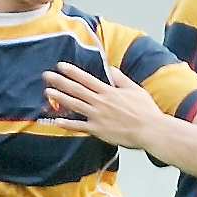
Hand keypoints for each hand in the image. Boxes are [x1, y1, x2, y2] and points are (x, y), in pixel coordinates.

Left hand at [43, 62, 162, 148]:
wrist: (150, 130)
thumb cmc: (146, 111)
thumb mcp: (135, 90)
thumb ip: (121, 79)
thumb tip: (111, 69)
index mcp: (109, 91)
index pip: (86, 79)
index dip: (72, 72)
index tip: (60, 66)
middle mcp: (100, 102)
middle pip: (76, 89)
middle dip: (60, 81)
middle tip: (46, 76)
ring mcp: (97, 116)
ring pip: (75, 105)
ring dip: (60, 98)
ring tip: (47, 92)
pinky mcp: (98, 130)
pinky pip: (80, 126)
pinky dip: (68, 124)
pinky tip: (57, 120)